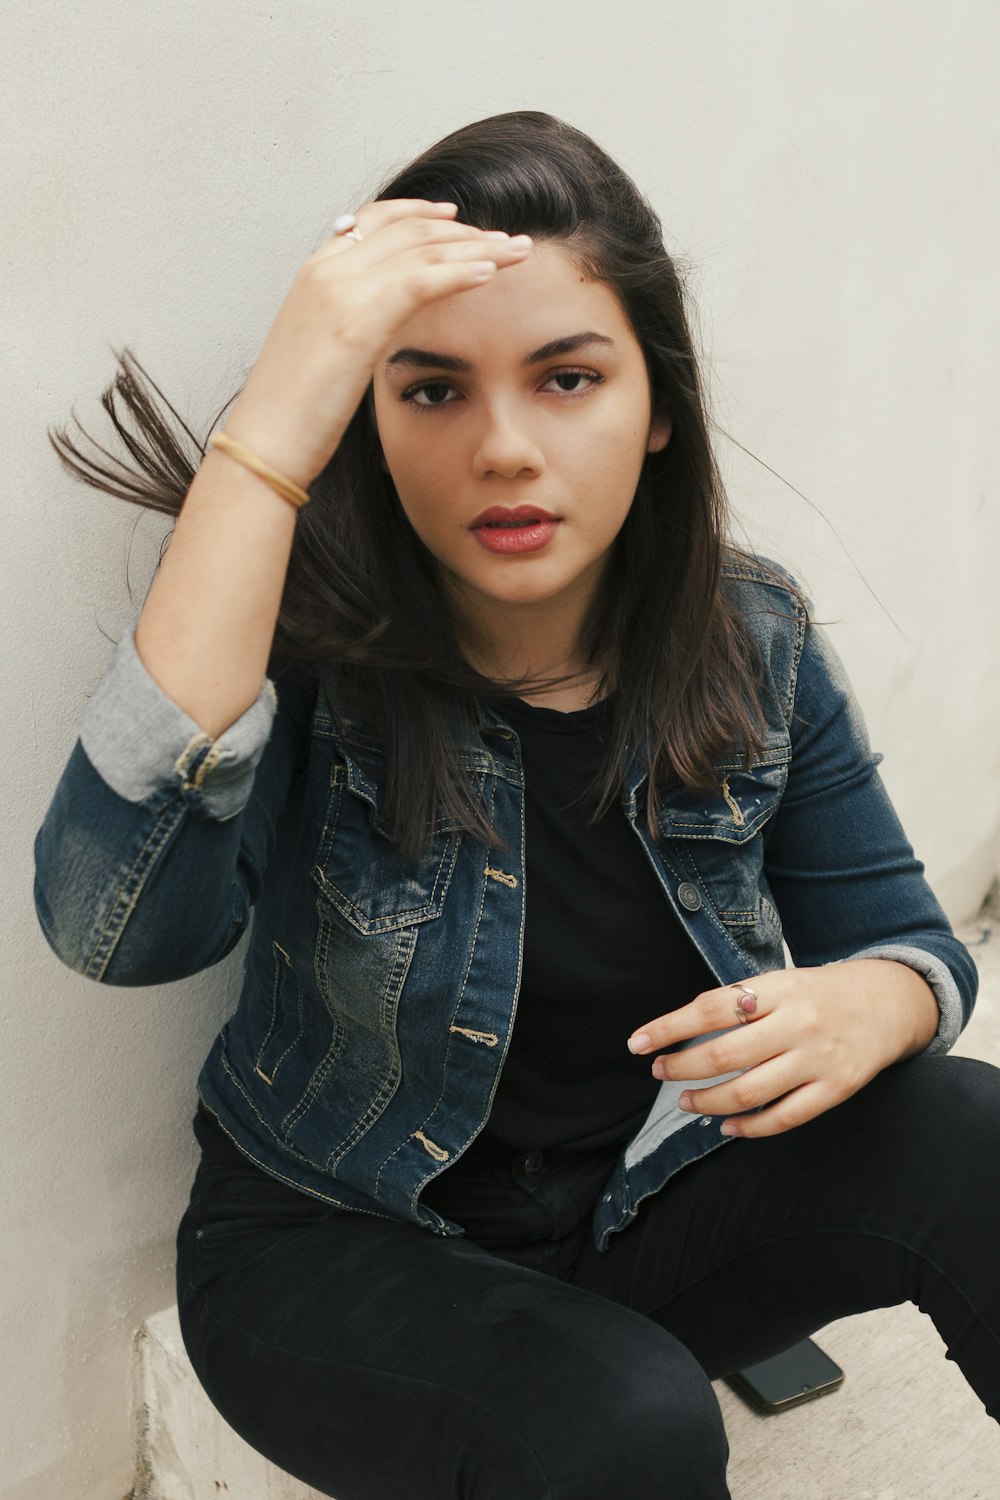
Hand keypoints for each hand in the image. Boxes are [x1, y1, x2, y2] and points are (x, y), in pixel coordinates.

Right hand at [225, 199, 532, 487]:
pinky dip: (460, 272)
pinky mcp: (358, 320)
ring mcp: (340, 290)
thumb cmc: (293, 413)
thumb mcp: (320, 353)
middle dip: (465, 230)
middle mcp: (326, 269)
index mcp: (315, 272)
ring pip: (422, 249)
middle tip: (508, 237)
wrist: (265, 442)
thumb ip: (348, 324)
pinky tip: (492, 273)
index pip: (375, 220)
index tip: (459, 218)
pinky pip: (421, 282)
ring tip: (517, 251)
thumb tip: (376, 325)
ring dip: (478, 247)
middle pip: (408, 229)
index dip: (422, 214)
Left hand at [626, 959, 939, 1138]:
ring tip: (686, 1101)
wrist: (889, 1003)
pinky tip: (727, 1127)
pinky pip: (784, 1117)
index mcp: (778, 989)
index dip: (669, 1027)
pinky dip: (749, 1128)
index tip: (637, 1043)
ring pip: (749, 1091)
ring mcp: (818, 1059)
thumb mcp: (780, 983)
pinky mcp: (835, 1089)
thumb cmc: (818, 993)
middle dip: (682, 1067)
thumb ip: (739, 1003)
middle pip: (725, 1054)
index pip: (711, 1008)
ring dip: (708, 1102)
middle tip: (659, 1072)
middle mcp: (798, 1023)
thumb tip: (679, 1030)